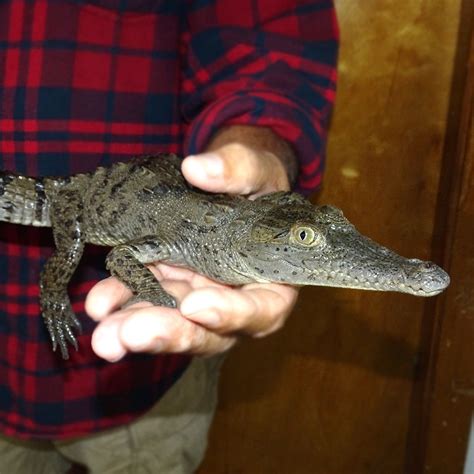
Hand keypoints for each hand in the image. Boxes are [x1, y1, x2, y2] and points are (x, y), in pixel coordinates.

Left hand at [86, 129, 298, 360]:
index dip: (232, 315)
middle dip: (171, 334)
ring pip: (171, 322)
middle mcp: (235, 296)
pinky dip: (123, 301)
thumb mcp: (258, 170)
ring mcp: (199, 293)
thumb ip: (240, 169)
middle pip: (210, 331)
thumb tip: (199, 169)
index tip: (196, 306)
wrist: (231, 185)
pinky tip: (100, 303)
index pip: (262, 310)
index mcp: (271, 279)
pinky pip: (145, 298)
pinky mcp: (169, 282)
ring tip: (105, 335)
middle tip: (131, 334)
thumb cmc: (256, 183)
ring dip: (136, 329)